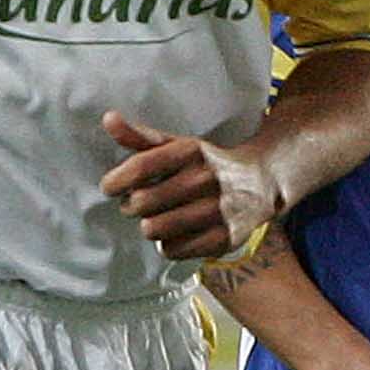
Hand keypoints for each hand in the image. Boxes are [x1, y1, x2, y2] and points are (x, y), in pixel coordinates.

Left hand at [101, 111, 278, 263]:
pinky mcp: (224, 237)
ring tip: (159, 217)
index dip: (116, 181)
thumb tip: (108, 119)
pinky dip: (168, 244)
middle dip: (132, 205)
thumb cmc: (207, 164)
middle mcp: (206, 179)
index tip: (111, 187)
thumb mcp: (178, 145)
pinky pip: (173, 250)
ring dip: (150, 225)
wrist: (261, 183)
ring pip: (154, 229)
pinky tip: (178, 232)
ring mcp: (218, 210)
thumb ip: (140, 136)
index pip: (140, 167)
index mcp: (192, 152)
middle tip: (140, 202)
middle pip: (142, 202)